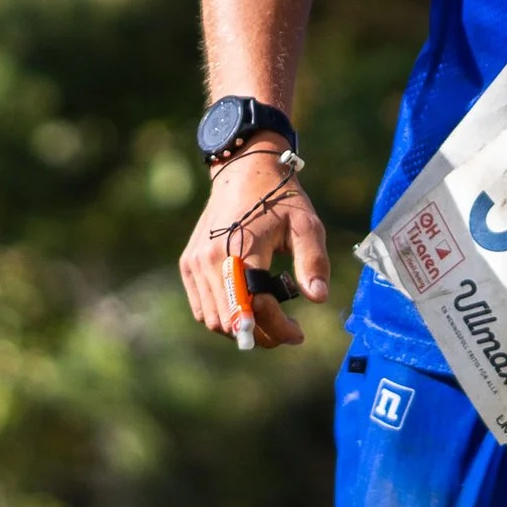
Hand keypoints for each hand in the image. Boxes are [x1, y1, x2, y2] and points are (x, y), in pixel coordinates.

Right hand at [179, 150, 332, 346]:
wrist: (243, 172)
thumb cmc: (280, 198)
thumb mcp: (306, 224)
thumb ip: (313, 261)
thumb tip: (318, 298)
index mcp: (242, 249)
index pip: (258, 306)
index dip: (279, 329)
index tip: (299, 334)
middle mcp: (212, 259)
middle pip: (233, 320)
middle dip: (262, 334)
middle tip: (285, 331)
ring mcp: (196, 263)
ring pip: (214, 320)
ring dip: (241, 329)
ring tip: (268, 321)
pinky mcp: (188, 264)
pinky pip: (202, 308)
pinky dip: (223, 317)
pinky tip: (246, 308)